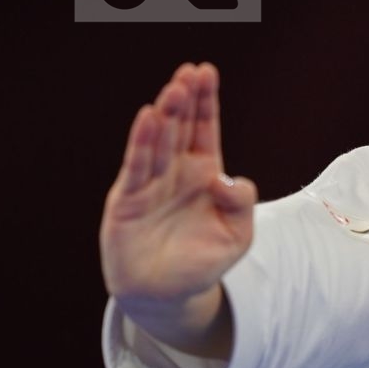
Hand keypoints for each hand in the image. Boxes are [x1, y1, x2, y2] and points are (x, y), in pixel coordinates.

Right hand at [100, 62, 258, 302]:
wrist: (166, 295)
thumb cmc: (202, 262)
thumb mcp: (237, 235)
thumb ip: (240, 203)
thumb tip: (223, 177)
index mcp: (203, 174)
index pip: (204, 129)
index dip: (205, 101)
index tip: (206, 72)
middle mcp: (175, 172)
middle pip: (180, 128)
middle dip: (185, 100)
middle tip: (189, 73)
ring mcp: (150, 184)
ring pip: (158, 142)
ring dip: (165, 115)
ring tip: (173, 91)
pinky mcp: (128, 200)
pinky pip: (137, 166)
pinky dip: (142, 142)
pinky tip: (148, 118)